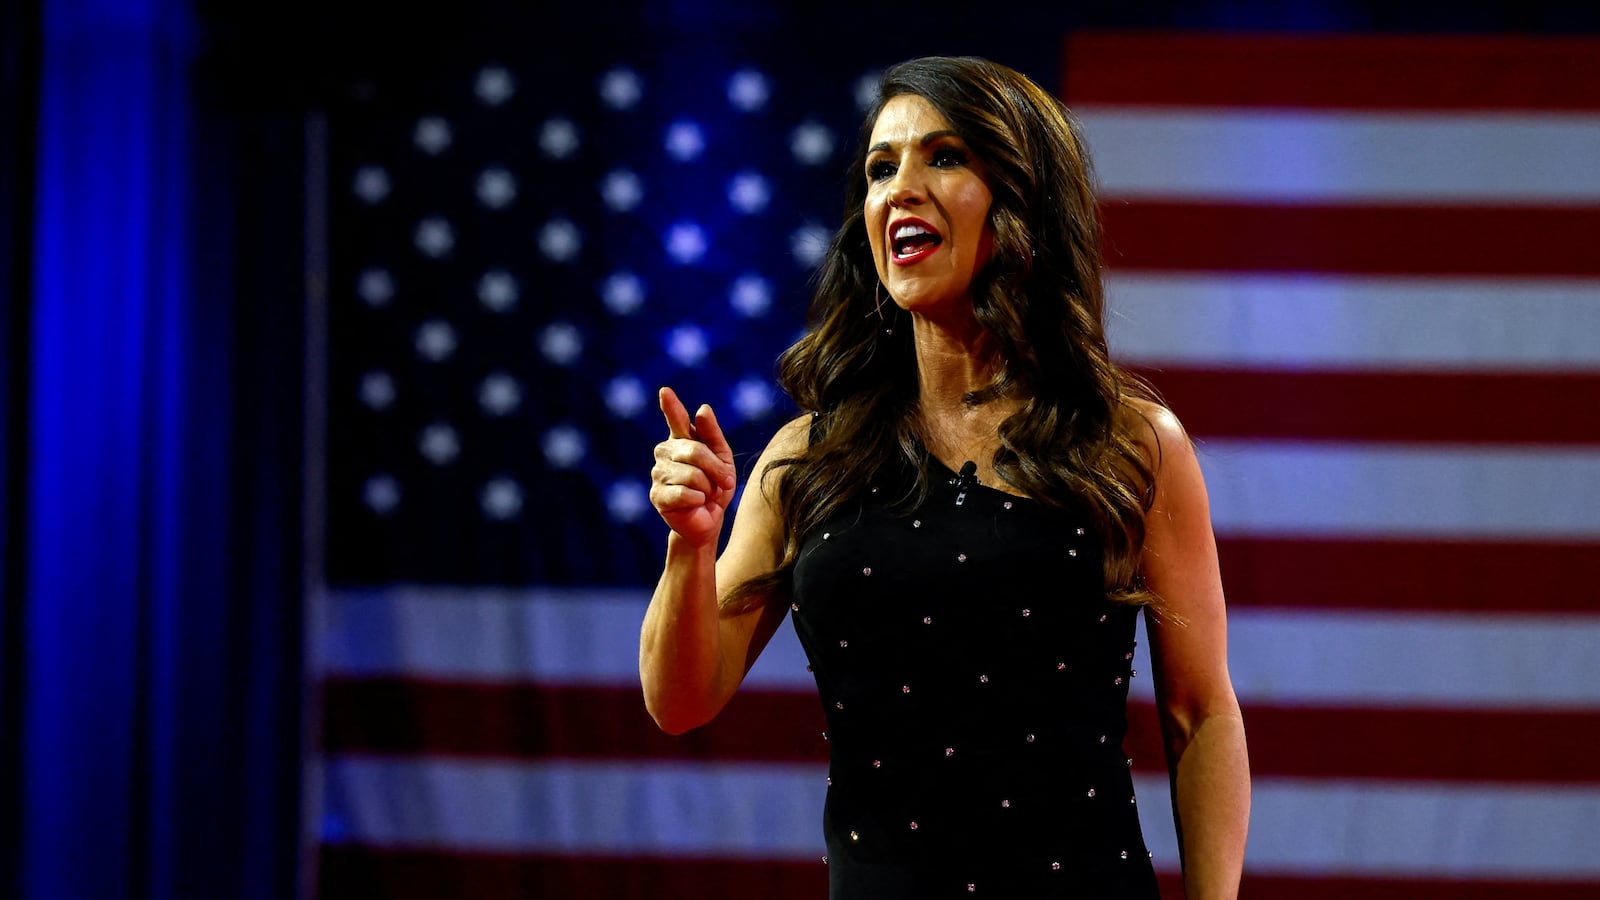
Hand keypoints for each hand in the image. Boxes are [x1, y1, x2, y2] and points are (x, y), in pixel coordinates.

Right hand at [650, 387, 737, 546]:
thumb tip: (702, 408)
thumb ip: (713, 434)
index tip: (665, 391)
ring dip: (708, 488)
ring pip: (693, 475)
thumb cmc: (716, 487)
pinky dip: (698, 500)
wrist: (709, 520)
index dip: (671, 406)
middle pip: (695, 451)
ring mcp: (658, 473)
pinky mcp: (657, 495)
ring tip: (706, 494)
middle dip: (716, 469)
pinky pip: (686, 493)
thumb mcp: (723, 459)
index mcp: (682, 440)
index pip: (677, 419)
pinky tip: (696, 503)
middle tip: (724, 481)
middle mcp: (665, 452)